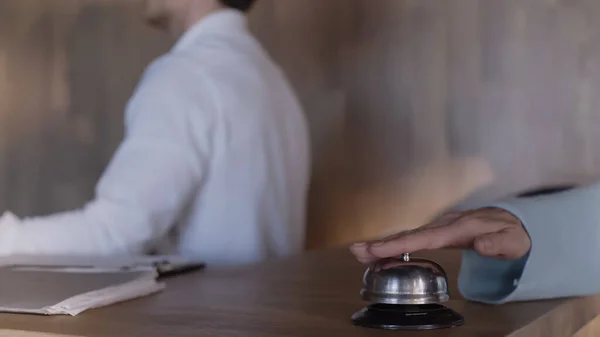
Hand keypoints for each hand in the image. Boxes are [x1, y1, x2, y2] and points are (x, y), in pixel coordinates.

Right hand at [350, 207, 530, 263]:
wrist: (514, 221)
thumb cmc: (512, 233)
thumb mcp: (513, 240)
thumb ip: (498, 243)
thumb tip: (480, 245)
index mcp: (459, 228)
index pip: (425, 237)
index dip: (401, 244)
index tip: (380, 249)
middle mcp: (445, 224)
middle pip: (409, 235)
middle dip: (381, 243)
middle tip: (356, 250)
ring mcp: (440, 227)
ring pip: (407, 235)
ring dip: (382, 243)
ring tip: (358, 251)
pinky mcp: (438, 232)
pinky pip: (412, 238)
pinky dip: (394, 244)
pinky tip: (379, 251)